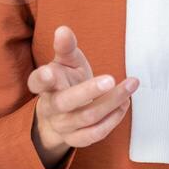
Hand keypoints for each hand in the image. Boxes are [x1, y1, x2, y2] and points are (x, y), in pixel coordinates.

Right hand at [28, 25, 137, 166]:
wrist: (61, 113)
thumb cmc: (65, 80)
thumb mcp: (65, 62)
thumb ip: (66, 47)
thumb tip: (63, 30)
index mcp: (45, 85)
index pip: (37, 82)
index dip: (42, 79)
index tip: (50, 72)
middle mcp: (51, 107)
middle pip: (65, 103)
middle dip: (88, 91)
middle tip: (110, 79)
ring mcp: (63, 125)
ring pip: (87, 117)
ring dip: (112, 102)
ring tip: (130, 85)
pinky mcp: (76, 139)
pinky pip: (95, 134)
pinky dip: (113, 119)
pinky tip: (125, 103)